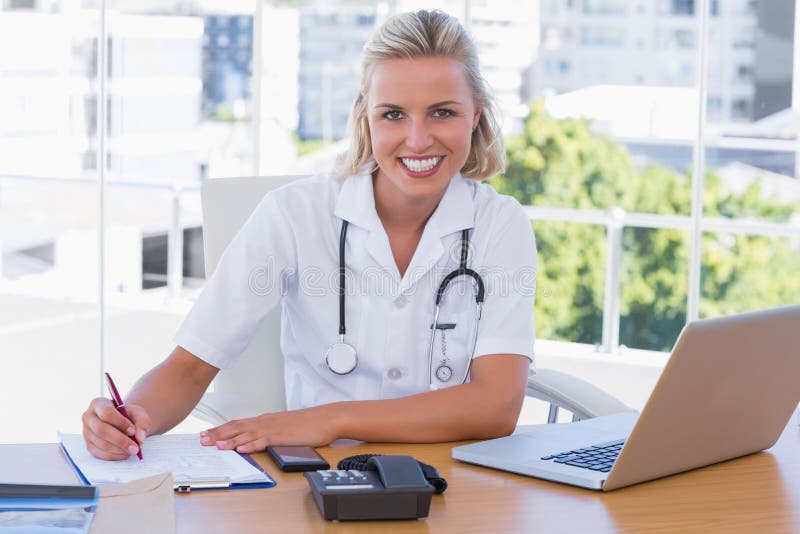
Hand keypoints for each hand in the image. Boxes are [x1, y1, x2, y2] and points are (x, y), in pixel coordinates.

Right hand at [81, 397, 151, 460]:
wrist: (123, 423)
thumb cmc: (129, 416)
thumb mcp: (139, 413)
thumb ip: (143, 422)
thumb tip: (140, 437)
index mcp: (98, 403)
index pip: (106, 413)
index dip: (120, 423)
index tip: (133, 431)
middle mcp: (88, 417)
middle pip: (101, 430)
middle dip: (120, 440)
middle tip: (135, 447)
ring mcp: (86, 432)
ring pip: (101, 443)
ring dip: (119, 449)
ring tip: (133, 450)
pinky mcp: (89, 445)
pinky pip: (100, 453)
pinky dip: (114, 456)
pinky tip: (125, 454)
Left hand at [200, 405, 339, 453]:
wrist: (326, 418)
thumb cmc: (308, 423)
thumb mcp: (284, 426)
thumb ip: (269, 432)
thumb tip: (256, 440)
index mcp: (265, 420)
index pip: (237, 423)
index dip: (220, 429)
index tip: (207, 434)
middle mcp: (266, 422)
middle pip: (237, 427)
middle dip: (218, 433)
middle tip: (202, 440)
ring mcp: (274, 428)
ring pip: (247, 434)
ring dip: (230, 440)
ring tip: (216, 446)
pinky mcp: (283, 436)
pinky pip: (264, 441)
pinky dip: (252, 445)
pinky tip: (242, 450)